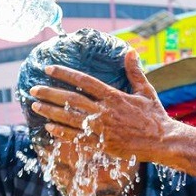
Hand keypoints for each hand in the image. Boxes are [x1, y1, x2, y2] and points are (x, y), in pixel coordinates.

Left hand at [29, 50, 176, 162]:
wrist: (163, 142)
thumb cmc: (154, 116)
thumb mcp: (146, 91)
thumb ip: (134, 72)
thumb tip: (131, 51)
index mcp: (113, 96)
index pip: (83, 81)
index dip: (64, 74)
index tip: (48, 68)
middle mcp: (104, 111)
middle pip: (71, 99)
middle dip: (49, 93)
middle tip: (33, 89)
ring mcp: (101, 129)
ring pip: (69, 118)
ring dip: (50, 112)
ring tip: (35, 106)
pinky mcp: (102, 144)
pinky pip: (77, 138)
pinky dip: (62, 132)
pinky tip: (49, 127)